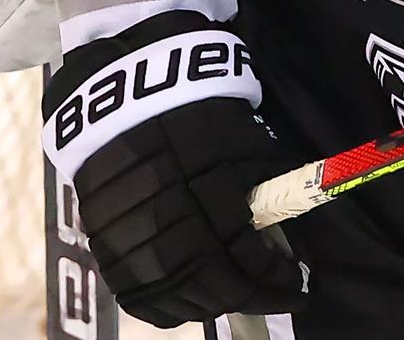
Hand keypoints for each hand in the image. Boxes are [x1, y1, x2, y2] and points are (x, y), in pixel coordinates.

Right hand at [42, 14, 307, 326]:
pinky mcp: (105, 244)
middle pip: (215, 285)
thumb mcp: (246, 144)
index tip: (297, 287)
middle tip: (272, 296)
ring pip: (176, 297)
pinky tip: (189, 304)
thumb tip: (285, 238)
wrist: (128, 94)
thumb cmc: (199, 113)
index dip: (276, 282)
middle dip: (250, 297)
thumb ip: (263, 194)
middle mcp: (170, 225)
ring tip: (234, 298)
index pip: (249, 262)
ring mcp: (132, 240)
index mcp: (211, 197)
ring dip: (212, 305)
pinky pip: (137, 296)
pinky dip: (167, 309)